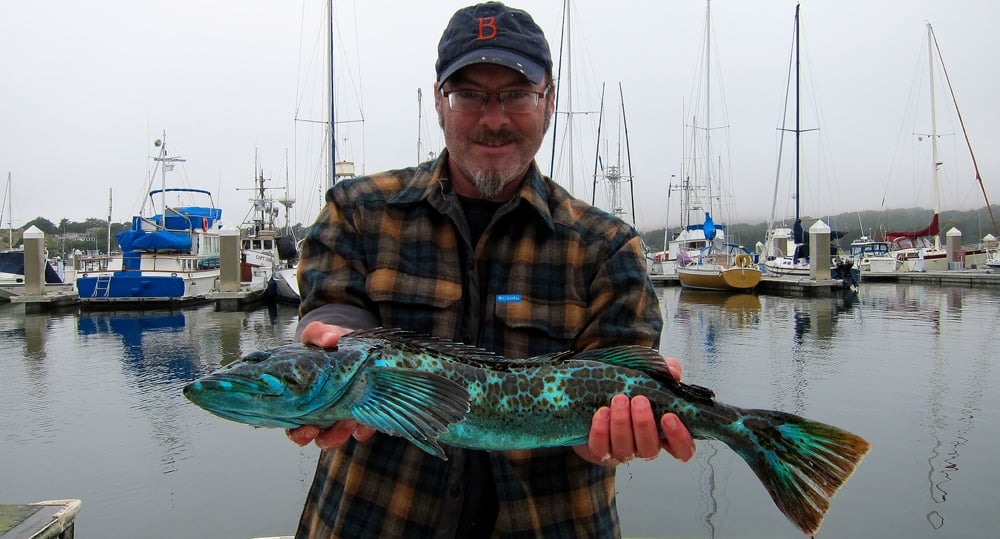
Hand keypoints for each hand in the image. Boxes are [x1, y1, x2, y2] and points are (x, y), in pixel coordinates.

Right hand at [284, 322, 376, 449]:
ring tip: (349, 420)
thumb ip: (319, 334)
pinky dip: (364, 428)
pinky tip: (366, 420)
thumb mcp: (319, 334)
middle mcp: (321, 411)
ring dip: (342, 434)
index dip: (299, 433)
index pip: (294, 425)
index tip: (308, 428)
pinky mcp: (363, 412)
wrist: (353, 342)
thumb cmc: (328, 342)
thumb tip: (330, 338)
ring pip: (339, 436)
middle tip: (332, 427)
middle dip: (324, 437)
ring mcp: (342, 412)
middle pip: (318, 436)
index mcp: (303, 399)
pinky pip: (363, 429)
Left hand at [574, 356, 694, 464]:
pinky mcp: (600, 452)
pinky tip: (602, 412)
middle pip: (650, 448)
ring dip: (622, 424)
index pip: (683, 450)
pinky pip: (601, 448)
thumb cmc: (633, 389)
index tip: (669, 416)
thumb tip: (674, 372)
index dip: (679, 438)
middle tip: (639, 400)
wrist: (598, 395)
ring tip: (619, 400)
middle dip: (644, 424)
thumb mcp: (653, 375)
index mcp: (664, 434)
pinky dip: (601, 432)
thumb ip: (669, 370)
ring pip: (625, 449)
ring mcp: (622, 451)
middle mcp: (645, 446)